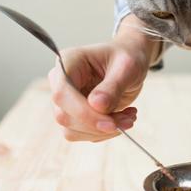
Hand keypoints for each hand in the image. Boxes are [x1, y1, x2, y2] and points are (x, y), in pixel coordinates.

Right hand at [48, 15, 159, 141]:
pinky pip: (82, 134)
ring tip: (128, 117)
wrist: (129, 63)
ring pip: (72, 130)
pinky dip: (104, 133)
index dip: (83, 113)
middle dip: (98, 125)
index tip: (111, 124)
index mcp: (68, 62)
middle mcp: (60, 82)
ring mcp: (66, 101)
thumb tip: (97, 106)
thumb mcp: (127, 67)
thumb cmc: (127, 57)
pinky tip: (121, 118)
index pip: (63, 93)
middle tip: (128, 120)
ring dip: (103, 131)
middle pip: (65, 115)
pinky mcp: (75, 115)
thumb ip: (112, 86)